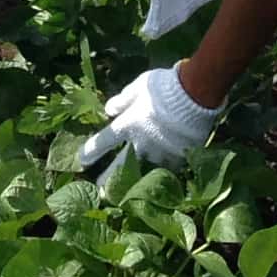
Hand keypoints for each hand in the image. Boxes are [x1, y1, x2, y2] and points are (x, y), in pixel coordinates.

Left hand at [78, 63, 220, 175]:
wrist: (194, 95)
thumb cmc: (163, 87)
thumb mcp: (139, 86)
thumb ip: (123, 100)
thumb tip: (108, 110)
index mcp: (128, 125)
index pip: (104, 141)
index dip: (91, 151)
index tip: (82, 160)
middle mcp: (141, 143)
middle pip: (120, 166)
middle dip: (109, 178)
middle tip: (101, 189)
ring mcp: (159, 153)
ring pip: (144, 171)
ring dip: (136, 179)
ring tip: (130, 190)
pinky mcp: (178, 157)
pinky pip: (167, 169)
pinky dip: (162, 173)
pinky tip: (159, 180)